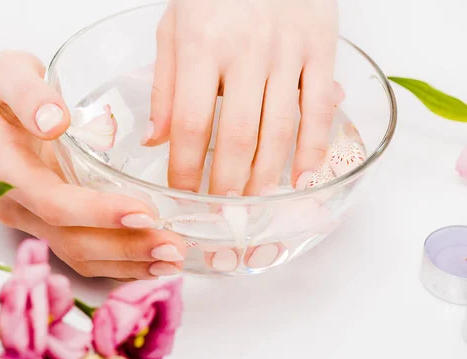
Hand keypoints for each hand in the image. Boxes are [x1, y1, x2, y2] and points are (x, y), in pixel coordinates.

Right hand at [0, 51, 185, 279]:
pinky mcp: (50, 228)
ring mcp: (33, 222)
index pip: (54, 203)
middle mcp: (17, 206)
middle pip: (71, 240)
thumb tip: (54, 121)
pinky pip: (84, 256)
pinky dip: (119, 265)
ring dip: (128, 263)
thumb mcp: (10, 74)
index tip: (145, 213)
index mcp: (5, 171)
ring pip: (80, 256)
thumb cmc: (4, 89)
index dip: (98, 213)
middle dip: (125, 247)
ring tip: (173, 261)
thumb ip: (28, 94)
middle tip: (173, 246)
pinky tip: (152, 264)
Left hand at [146, 0, 338, 194]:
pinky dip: (312, 147)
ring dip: (265, 173)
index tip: (181, 194)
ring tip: (252, 203)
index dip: (184, 166)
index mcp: (201, 44)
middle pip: (236, 134)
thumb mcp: (174, 27)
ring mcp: (287, 51)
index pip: (190, 122)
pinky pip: (318, 107)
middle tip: (220, 212)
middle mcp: (245, 51)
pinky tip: (300, 177)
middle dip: (226, 182)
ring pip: (278, 127)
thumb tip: (155, 139)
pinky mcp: (321, 49)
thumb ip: (164, 84)